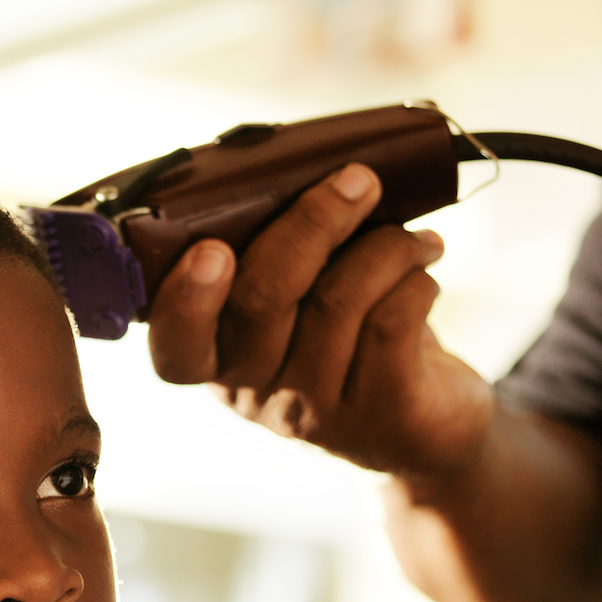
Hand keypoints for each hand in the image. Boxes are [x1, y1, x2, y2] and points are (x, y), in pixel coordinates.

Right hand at [145, 163, 492, 481]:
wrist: (425, 428)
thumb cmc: (352, 342)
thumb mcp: (299, 312)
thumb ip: (278, 262)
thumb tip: (294, 173)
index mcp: (218, 363)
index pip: (176, 349)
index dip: (187, 300)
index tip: (212, 248)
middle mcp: (256, 393)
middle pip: (264, 299)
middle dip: (313, 222)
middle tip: (358, 180)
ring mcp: (316, 410)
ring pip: (338, 302)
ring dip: (384, 247)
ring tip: (413, 236)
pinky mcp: (381, 414)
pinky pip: (392, 323)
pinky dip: (413, 278)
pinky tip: (424, 269)